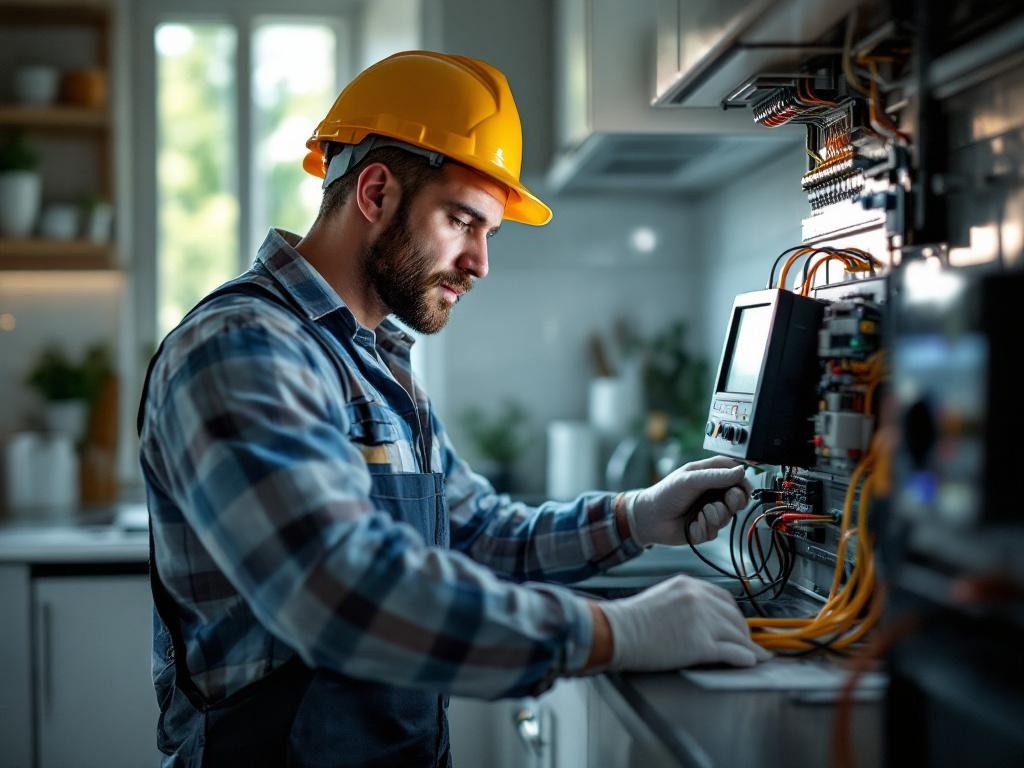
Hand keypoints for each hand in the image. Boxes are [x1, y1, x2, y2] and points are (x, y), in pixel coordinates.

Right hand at [600, 575, 770, 670]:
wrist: (617, 631)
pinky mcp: (701, 644)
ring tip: (756, 656)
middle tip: (748, 642)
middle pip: (734, 615)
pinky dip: (744, 658)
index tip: (738, 624)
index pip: (723, 598)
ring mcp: (702, 620)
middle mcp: (699, 598)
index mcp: (689, 585)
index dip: (734, 614)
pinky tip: (749, 662)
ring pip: (736, 634)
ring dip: (749, 647)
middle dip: (743, 631)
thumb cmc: (631, 619)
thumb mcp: (661, 598)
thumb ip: (683, 603)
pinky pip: (732, 652)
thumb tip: (702, 620)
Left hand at [625, 456, 751, 545]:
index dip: (744, 482)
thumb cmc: (667, 493)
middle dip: (733, 501)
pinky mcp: (706, 529)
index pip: (739, 476)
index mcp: (712, 476)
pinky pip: (715, 531)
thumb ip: (716, 476)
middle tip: (720, 501)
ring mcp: (712, 511)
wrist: (650, 518)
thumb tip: (742, 471)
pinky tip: (691, 524)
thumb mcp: (690, 479)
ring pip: (728, 517)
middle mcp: (715, 493)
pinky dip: (702, 527)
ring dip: (714, 515)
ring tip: (698, 513)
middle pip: (740, 498)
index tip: (741, 488)